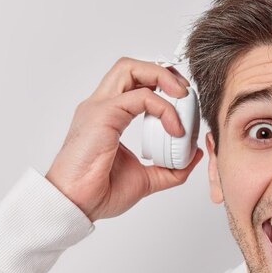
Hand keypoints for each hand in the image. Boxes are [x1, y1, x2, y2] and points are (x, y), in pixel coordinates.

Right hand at [45, 57, 203, 221]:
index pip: (134, 83)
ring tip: (183, 96)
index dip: (161, 84)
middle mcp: (101, 106)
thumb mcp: (147, 178)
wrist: (77, 206)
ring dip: (163, 77)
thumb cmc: (100, 192)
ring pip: (130, 69)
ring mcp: (99, 108)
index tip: (184, 102)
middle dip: (163, 71)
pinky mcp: (103, 115)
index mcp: (109, 116)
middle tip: (185, 91)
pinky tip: (176, 129)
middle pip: (130, 67)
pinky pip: (141, 96)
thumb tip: (194, 155)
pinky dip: (164, 108)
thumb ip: (171, 168)